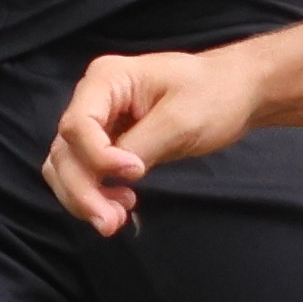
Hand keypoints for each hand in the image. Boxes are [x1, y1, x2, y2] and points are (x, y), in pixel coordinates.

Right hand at [40, 47, 263, 233]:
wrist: (237, 92)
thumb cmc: (214, 95)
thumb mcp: (180, 120)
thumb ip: (141, 146)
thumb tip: (112, 176)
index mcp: (106, 79)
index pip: (77, 126)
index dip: (97, 157)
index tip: (136, 173)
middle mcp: (93, 99)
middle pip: (64, 151)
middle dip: (82, 190)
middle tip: (111, 222)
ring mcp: (99, 122)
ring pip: (66, 167)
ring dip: (83, 198)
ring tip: (116, 219)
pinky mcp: (108, 143)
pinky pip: (85, 172)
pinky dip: (94, 194)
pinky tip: (121, 206)